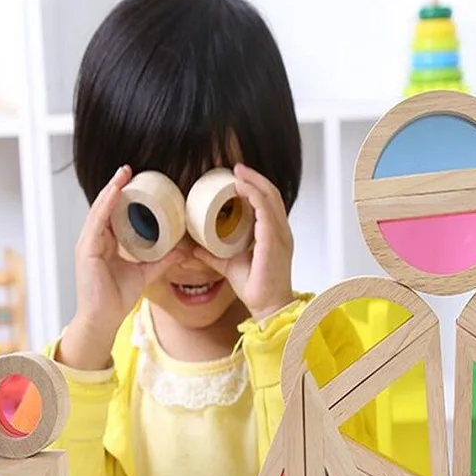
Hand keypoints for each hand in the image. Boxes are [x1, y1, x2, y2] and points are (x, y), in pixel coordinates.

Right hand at [58, 166, 180, 369]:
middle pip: (104, 206)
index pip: (112, 213)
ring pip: (99, 210)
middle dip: (116, 186)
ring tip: (123, 174)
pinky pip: (97, 222)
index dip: (122, 195)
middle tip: (129, 169)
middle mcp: (94, 239)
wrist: (103, 319)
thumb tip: (185, 250)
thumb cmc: (117, 298)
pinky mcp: (86, 250)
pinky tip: (115, 193)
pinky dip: (106, 206)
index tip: (135, 180)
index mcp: (105, 242)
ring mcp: (88, 243)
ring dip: (111, 190)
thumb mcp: (146, 273)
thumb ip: (163, 260)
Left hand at [194, 163, 293, 322]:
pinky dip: (254, 195)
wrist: (267, 307)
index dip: (255, 186)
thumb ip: (213, 256)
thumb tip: (194, 248)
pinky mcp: (274, 240)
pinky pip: (266, 210)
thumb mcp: (229, 266)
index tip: (236, 178)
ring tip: (237, 173)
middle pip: (272, 194)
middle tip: (235, 168)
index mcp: (274, 235)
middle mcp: (281, 232)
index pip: (269, 202)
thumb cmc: (256, 288)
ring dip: (253, 182)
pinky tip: (241, 188)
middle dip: (254, 178)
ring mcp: (280, 235)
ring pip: (270, 197)